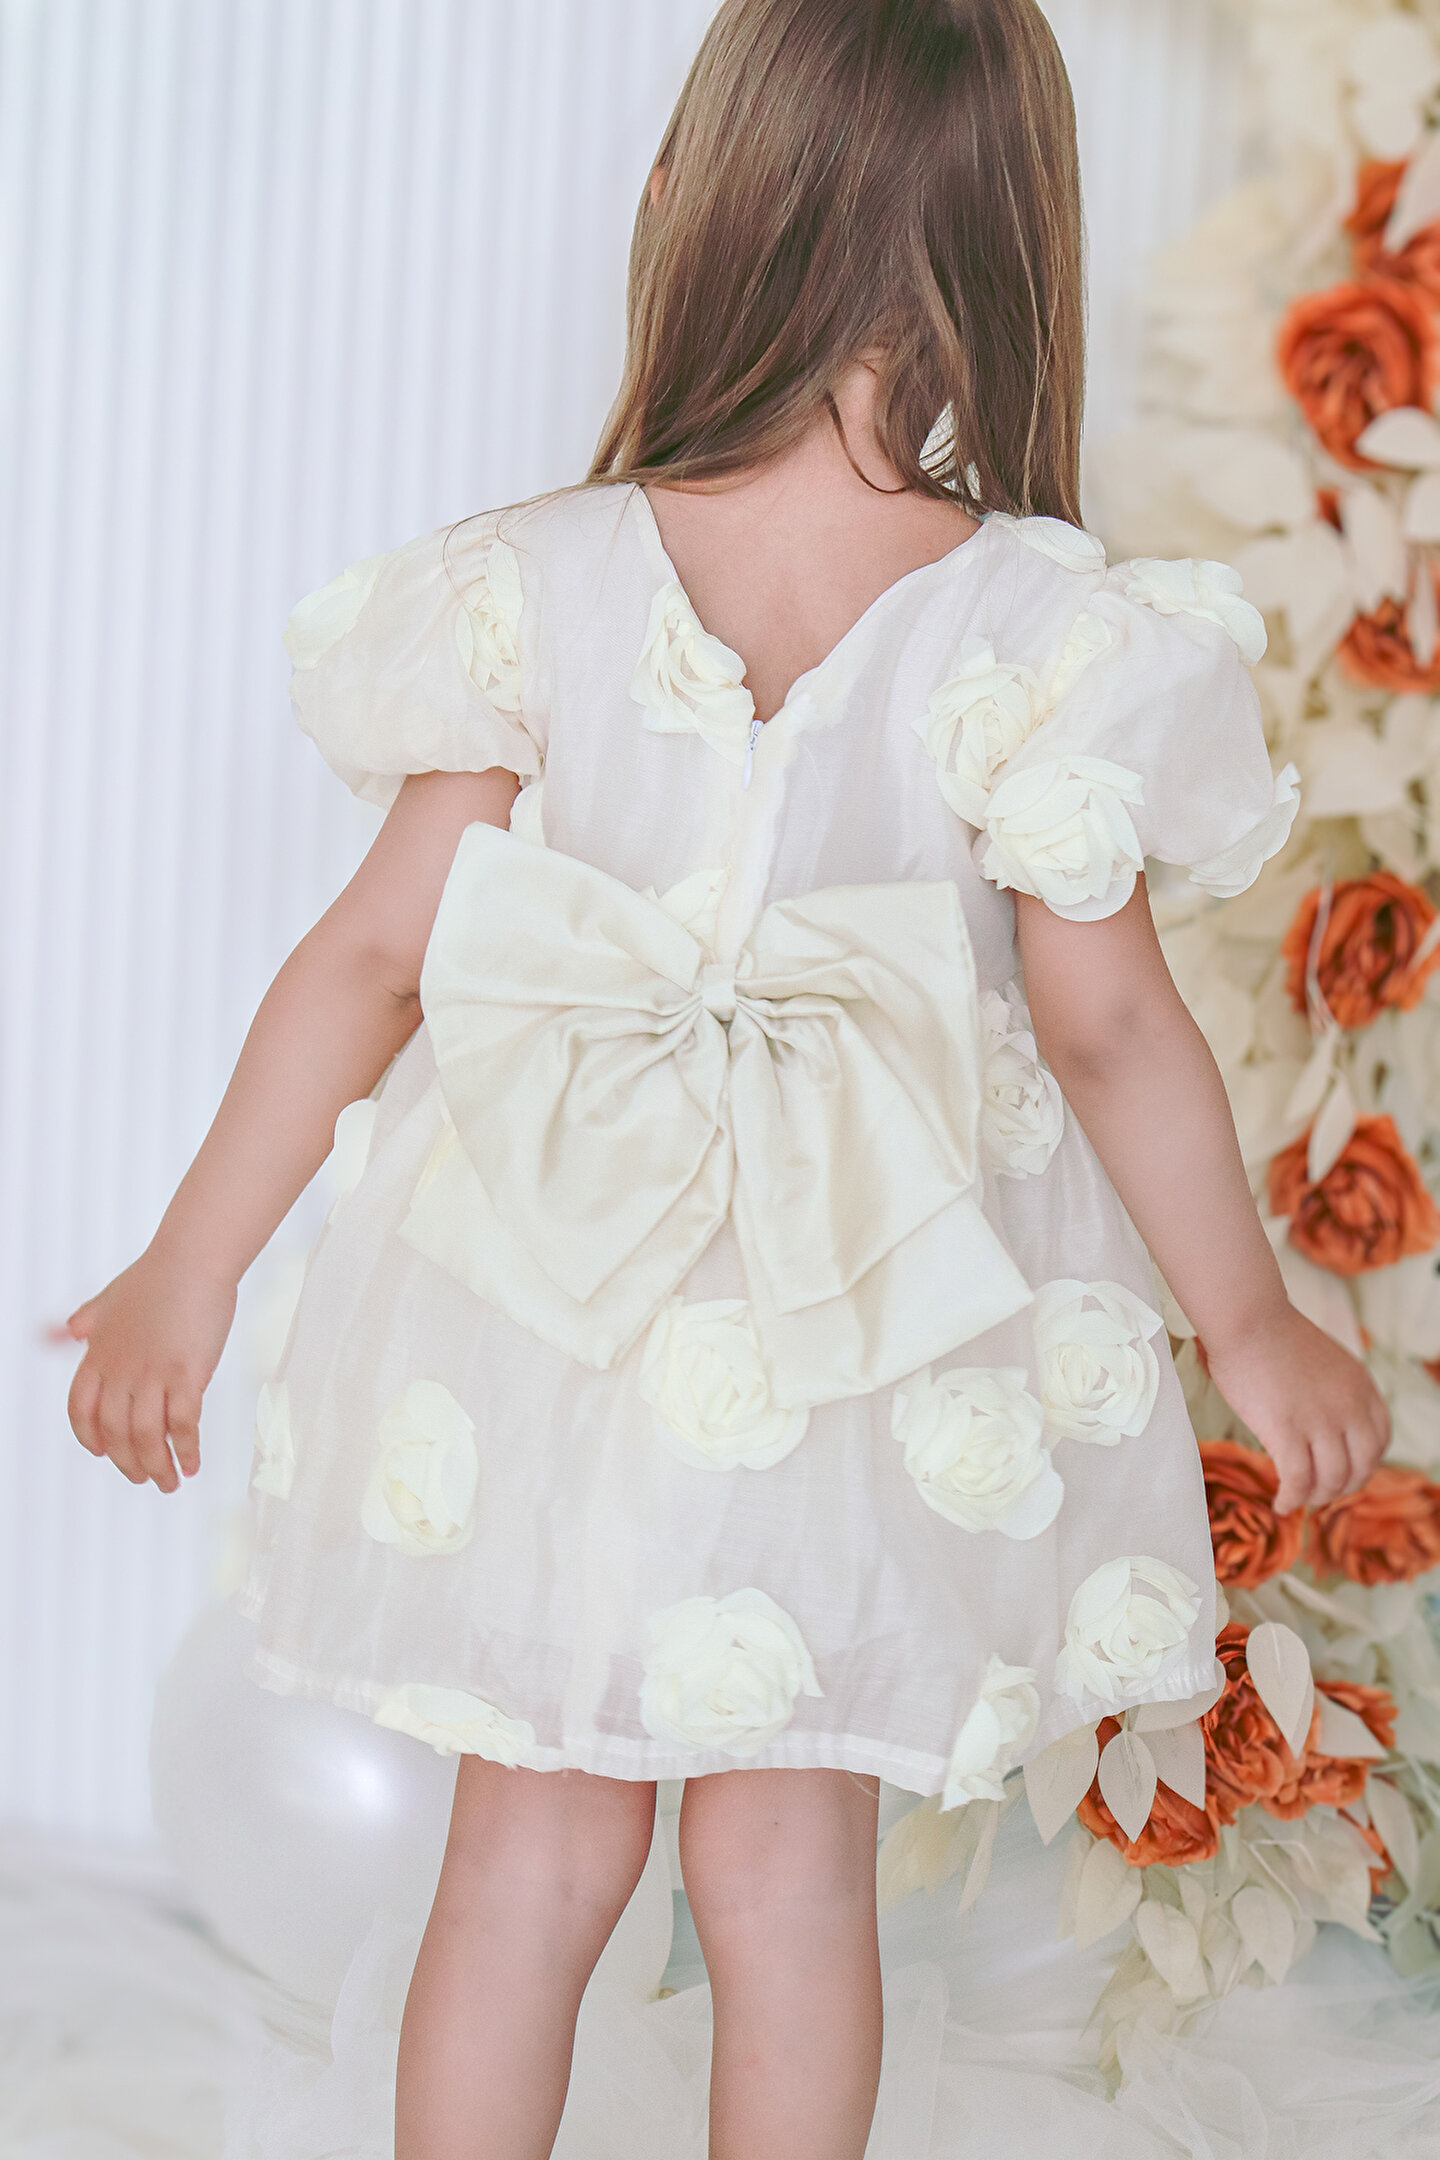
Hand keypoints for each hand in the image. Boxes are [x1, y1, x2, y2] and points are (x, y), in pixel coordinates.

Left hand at [66, 1247, 235, 1491]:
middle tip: (145, 1478)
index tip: (103, 1454)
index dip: (90, 1438)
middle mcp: (121, 1370)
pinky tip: (193, 1463)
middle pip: (116, 1433)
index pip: (82, 1411)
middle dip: (129, 1463)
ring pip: (147, 1436)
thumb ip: (88, 1319)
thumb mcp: (110, 1298)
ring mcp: (153, 1374)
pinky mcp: (187, 1373)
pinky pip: (184, 1423)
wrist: (192, 1258)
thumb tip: (65, 1329)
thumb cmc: (157, 1276)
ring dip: (157, 1466)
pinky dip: (186, 1449)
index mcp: (99, 1356)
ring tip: (169, 1481)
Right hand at [1201, 1305, 1390, 1514]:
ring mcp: (1320, 1421)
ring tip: (1298, 1499)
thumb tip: (1319, 1419)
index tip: (1345, 1472)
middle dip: (1341, 1488)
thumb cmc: (1271, 1333)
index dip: (1364, 1464)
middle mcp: (1349, 1407)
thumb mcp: (1324, 1359)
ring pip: (1330, 1480)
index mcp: (1361, 1387)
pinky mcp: (1287, 1432)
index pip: (1379, 1440)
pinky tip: (1280, 1504)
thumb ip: (1332, 1390)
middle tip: (1320, 1493)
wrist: (1247, 1318)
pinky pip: (1297, 1480)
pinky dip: (1291, 1499)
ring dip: (1315, 1497)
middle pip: (1360, 1467)